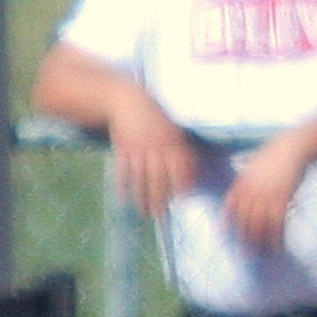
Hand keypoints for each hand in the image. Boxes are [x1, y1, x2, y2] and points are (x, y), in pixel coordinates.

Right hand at [106, 95, 200, 217]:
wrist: (128, 101)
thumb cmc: (157, 123)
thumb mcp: (174, 133)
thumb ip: (183, 154)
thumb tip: (194, 180)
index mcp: (174, 142)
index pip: (181, 169)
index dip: (182, 187)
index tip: (181, 201)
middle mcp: (157, 145)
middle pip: (159, 178)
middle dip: (159, 199)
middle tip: (159, 215)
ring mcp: (139, 146)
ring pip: (140, 177)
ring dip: (141, 197)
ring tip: (143, 212)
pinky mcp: (122, 146)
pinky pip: (123, 169)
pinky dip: (123, 185)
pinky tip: (124, 197)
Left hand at [223, 132, 311, 250]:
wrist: (294, 146)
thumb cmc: (275, 156)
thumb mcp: (254, 165)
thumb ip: (246, 180)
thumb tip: (241, 193)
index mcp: (243, 182)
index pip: (231, 205)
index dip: (226, 221)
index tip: (221, 235)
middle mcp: (252, 190)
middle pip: (245, 220)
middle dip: (244, 239)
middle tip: (246, 255)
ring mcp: (267, 194)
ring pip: (260, 224)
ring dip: (261, 243)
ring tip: (264, 255)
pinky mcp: (283, 196)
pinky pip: (278, 222)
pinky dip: (277, 236)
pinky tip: (279, 246)